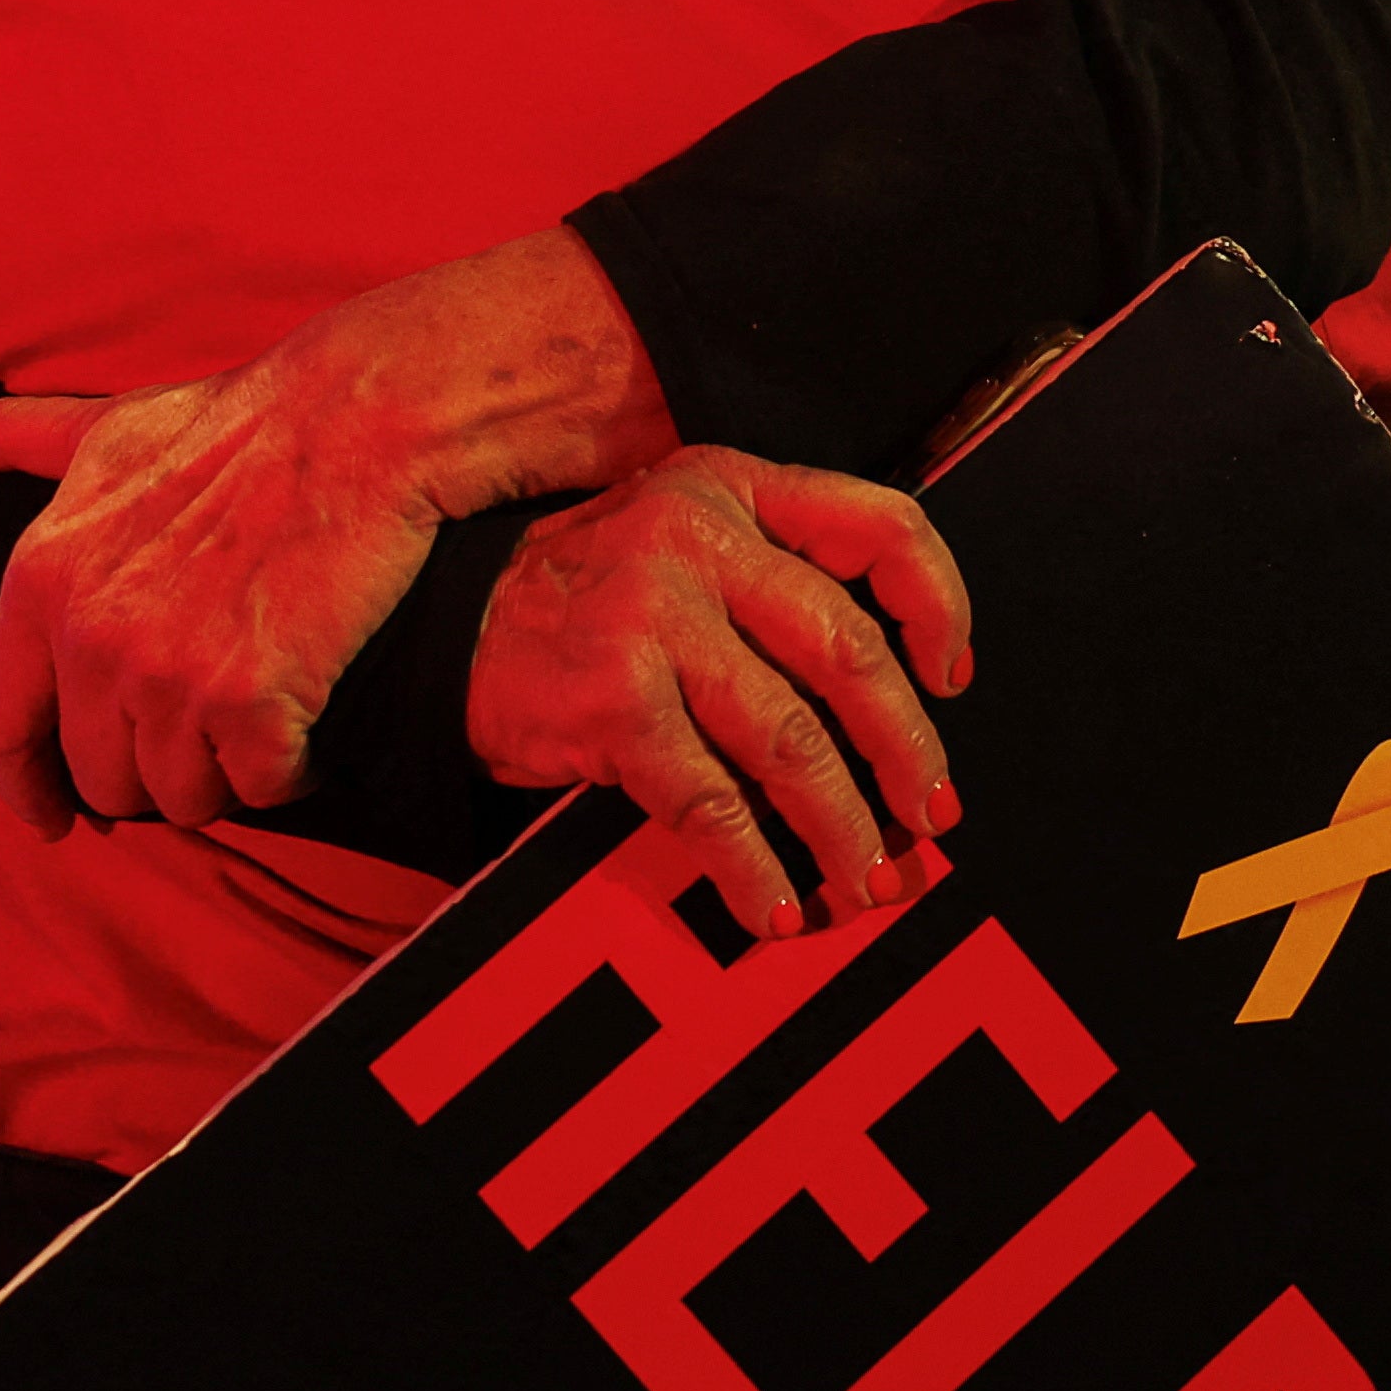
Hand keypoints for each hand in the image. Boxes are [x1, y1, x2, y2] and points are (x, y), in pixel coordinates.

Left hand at [0, 226, 675, 830]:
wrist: (354, 422)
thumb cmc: (239, 422)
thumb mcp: (111, 429)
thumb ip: (20, 440)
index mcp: (43, 580)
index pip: (3, 722)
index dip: (27, 784)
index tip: (52, 817)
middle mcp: (92, 639)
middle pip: (103, 777)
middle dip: (155, 771)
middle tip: (208, 734)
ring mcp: (168, 677)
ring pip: (182, 796)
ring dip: (225, 774)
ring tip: (262, 723)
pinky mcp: (251, 706)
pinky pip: (262, 788)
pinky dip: (292, 770)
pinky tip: (308, 727)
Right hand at [466, 451, 972, 938]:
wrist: (439, 633)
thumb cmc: (578, 600)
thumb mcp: (672, 534)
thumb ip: (769, 574)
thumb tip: (890, 694)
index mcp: (730, 485)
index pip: (879, 525)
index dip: (938, 605)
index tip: (951, 679)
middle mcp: (698, 535)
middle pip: (848, 651)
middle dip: (906, 750)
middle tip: (929, 816)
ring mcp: (652, 614)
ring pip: (791, 738)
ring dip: (843, 826)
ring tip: (864, 879)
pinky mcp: (613, 699)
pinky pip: (711, 802)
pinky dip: (754, 867)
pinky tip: (774, 904)